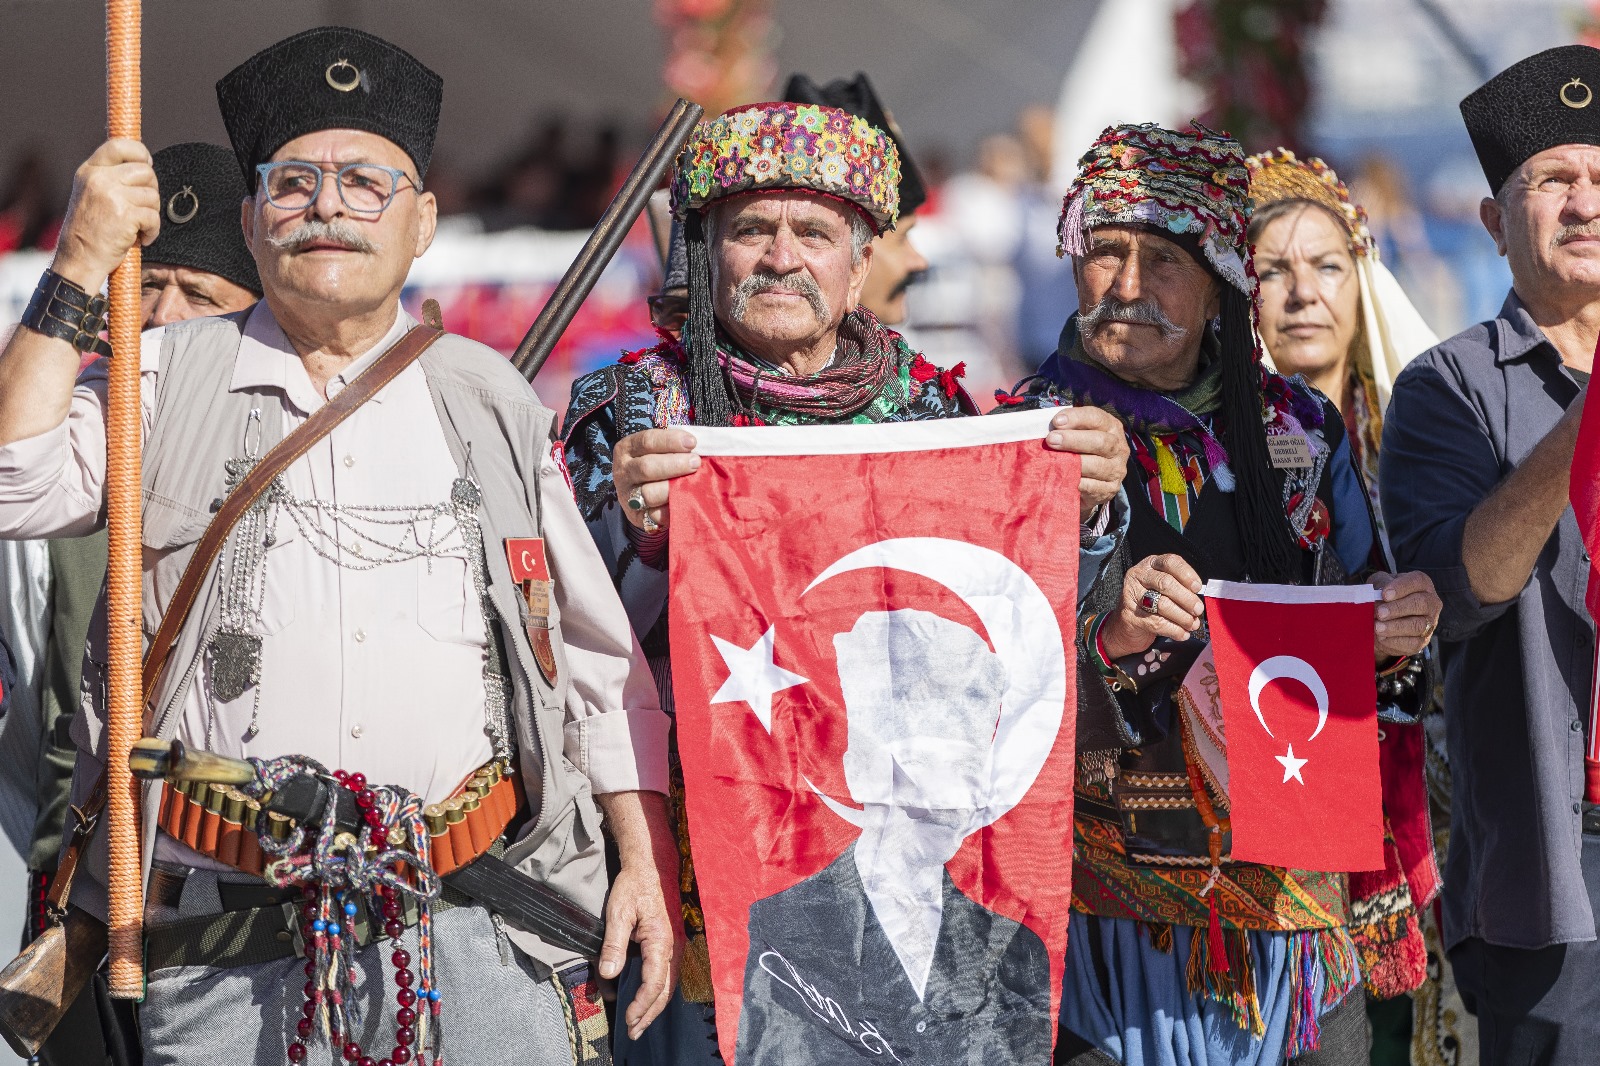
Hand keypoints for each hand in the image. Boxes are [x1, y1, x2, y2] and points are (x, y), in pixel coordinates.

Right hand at [50, 140, 160, 292]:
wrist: (79, 258)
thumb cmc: (89, 230)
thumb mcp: (90, 193)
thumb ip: (110, 177)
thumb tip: (143, 164)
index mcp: (90, 170)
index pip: (119, 145)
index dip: (140, 152)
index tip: (147, 164)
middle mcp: (99, 179)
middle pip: (144, 171)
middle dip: (151, 189)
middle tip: (142, 206)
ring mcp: (112, 195)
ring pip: (152, 195)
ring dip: (151, 213)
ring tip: (137, 225)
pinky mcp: (125, 215)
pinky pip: (154, 217)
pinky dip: (152, 231)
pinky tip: (141, 238)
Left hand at [595, 791, 682, 1039]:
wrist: (649, 867)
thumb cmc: (633, 887)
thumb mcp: (618, 912)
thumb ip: (614, 943)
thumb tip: (609, 974)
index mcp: (660, 941)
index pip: (654, 982)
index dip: (641, 1004)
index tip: (627, 1019)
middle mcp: (671, 947)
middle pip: (664, 990)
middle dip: (649, 1014)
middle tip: (633, 1032)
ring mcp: (671, 946)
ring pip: (667, 985)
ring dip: (653, 1006)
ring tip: (638, 1023)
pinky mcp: (667, 944)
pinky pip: (666, 975)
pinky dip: (656, 993)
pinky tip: (646, 1000)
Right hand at [613, 428, 698, 533]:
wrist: (641, 494)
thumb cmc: (657, 463)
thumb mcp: (658, 450)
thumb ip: (674, 446)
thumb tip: (697, 445)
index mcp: (627, 449)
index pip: (647, 441)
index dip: (670, 441)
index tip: (692, 442)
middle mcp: (623, 471)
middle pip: (647, 467)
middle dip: (675, 464)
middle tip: (695, 462)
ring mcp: (628, 495)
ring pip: (649, 493)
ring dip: (673, 488)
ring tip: (691, 484)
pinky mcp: (637, 516)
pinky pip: (655, 515)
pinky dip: (670, 510)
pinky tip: (683, 503)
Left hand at [1044, 406, 1128, 514]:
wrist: (1090, 482)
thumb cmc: (1078, 450)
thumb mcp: (1076, 434)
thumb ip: (1067, 428)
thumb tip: (1047, 426)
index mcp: (1111, 427)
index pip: (1097, 418)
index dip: (1076, 418)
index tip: (1056, 422)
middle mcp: (1119, 448)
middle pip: (1099, 441)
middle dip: (1073, 440)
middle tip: (1051, 440)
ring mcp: (1116, 470)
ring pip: (1096, 465)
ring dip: (1073, 462)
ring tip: (1053, 461)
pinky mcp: (1109, 490)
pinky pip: (1091, 487)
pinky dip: (1076, 482)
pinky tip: (1062, 478)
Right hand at [1099, 553, 1204, 659]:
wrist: (1125, 625)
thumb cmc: (1150, 604)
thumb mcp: (1163, 589)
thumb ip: (1180, 589)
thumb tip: (1199, 602)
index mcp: (1150, 565)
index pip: (1170, 562)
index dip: (1187, 574)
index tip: (1197, 588)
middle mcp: (1139, 576)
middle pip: (1166, 583)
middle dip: (1187, 599)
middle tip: (1198, 610)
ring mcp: (1131, 595)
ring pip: (1162, 604)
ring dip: (1182, 617)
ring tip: (1192, 624)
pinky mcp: (1129, 615)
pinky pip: (1156, 623)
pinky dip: (1174, 630)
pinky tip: (1182, 633)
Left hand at [1371, 570, 1440, 659]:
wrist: (1380, 621)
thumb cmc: (1383, 597)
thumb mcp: (1378, 585)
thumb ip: (1380, 585)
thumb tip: (1378, 595)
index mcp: (1421, 584)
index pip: (1417, 581)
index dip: (1401, 587)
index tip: (1384, 594)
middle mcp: (1431, 602)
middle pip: (1420, 603)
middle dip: (1398, 608)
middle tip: (1380, 613)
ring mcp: (1430, 623)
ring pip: (1418, 625)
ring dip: (1396, 627)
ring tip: (1377, 627)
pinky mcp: (1422, 640)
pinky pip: (1413, 643)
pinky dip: (1394, 641)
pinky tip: (1381, 638)